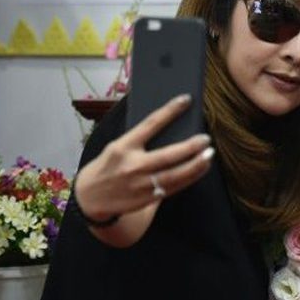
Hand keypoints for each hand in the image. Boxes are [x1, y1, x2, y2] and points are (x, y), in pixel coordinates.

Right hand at [75, 94, 213, 220]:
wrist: (89, 197)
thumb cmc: (107, 167)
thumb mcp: (116, 148)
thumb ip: (139, 141)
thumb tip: (169, 129)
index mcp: (123, 146)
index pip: (150, 124)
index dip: (170, 110)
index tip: (186, 100)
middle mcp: (132, 165)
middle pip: (168, 155)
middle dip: (190, 147)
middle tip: (206, 139)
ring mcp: (141, 184)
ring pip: (175, 175)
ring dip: (196, 165)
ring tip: (209, 156)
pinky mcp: (147, 199)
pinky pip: (173, 187)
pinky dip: (189, 178)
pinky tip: (200, 170)